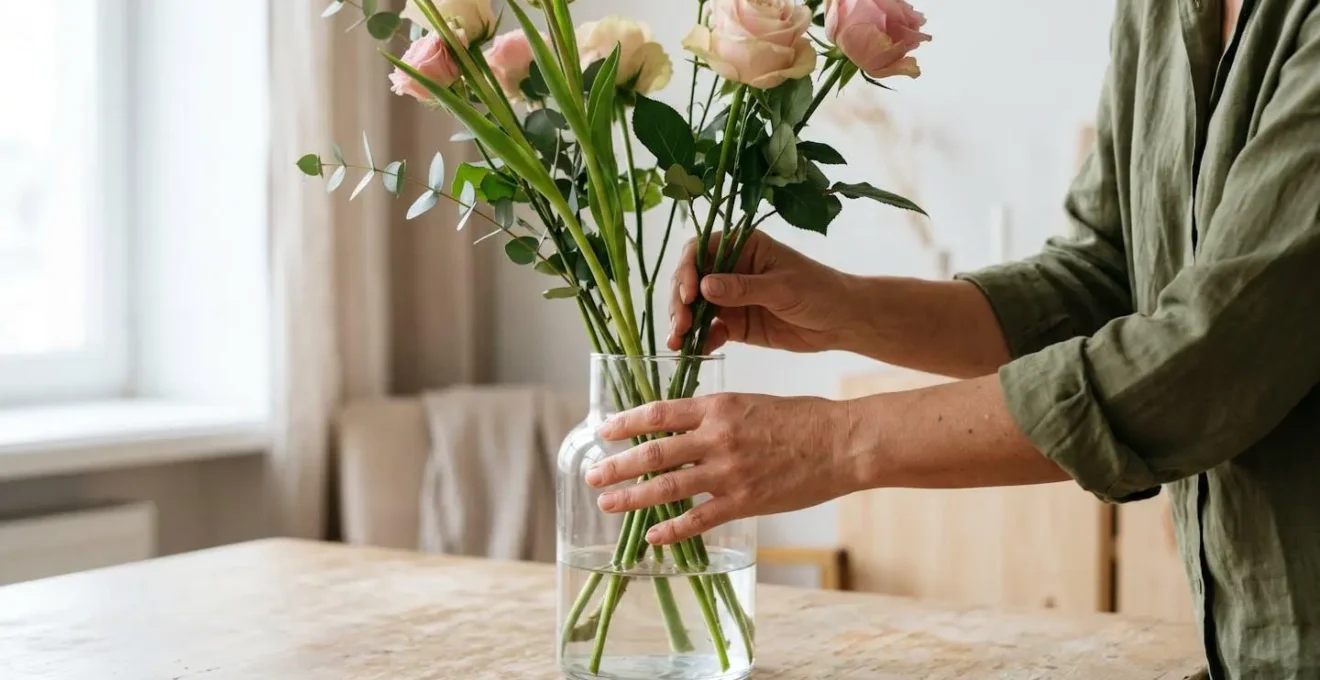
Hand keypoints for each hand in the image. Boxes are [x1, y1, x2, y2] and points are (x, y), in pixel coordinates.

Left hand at [587, 393, 861, 544]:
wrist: (840, 443)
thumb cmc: (800, 419)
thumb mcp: (750, 403)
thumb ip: (715, 415)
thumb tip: (681, 426)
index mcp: (718, 406)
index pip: (659, 413)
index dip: (626, 423)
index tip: (603, 431)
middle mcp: (717, 437)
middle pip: (653, 453)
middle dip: (617, 466)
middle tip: (592, 474)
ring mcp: (729, 471)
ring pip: (668, 487)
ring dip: (632, 498)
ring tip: (607, 504)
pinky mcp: (744, 501)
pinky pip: (699, 519)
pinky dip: (672, 529)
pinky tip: (653, 536)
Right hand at [668, 231, 858, 353]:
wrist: (841, 322)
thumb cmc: (819, 291)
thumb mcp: (782, 287)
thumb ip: (744, 288)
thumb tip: (705, 287)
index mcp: (743, 246)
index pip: (701, 250)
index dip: (688, 269)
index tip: (690, 293)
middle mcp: (731, 269)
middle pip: (691, 279)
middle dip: (681, 301)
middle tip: (682, 322)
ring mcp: (731, 298)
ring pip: (696, 308)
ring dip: (684, 323)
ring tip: (678, 341)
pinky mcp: (735, 324)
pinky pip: (710, 330)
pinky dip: (700, 339)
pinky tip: (694, 350)